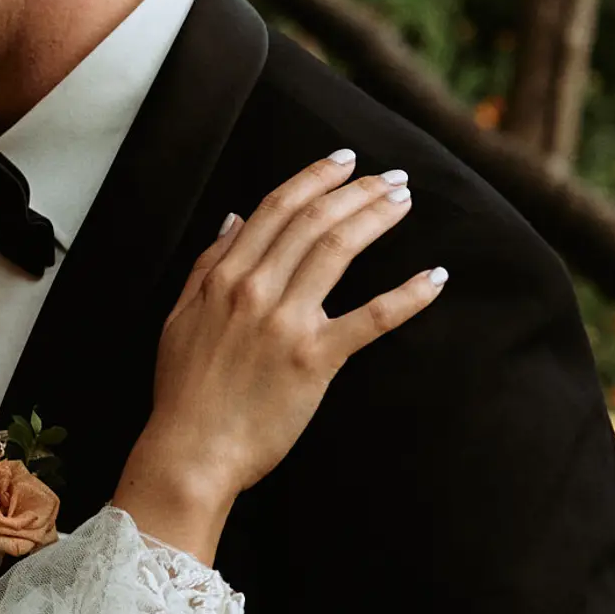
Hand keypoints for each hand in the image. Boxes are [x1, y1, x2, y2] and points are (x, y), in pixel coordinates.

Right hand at [115, 149, 446, 563]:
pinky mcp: (314, 360)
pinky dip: (407, 295)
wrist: (191, 452)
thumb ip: (207, 264)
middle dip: (357, 191)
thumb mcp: (180, 317)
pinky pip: (370, 319)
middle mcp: (254, 290)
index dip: (314, 177)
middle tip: (391, 178)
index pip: (276, 208)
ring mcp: (286, 323)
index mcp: (223, 277)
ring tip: (403, 202)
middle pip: (313, 221)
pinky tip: (435, 277)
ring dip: (376, 218)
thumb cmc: (184, 392)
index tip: (344, 161)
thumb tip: (235, 218)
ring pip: (338, 250)